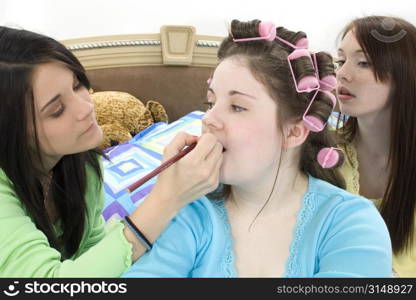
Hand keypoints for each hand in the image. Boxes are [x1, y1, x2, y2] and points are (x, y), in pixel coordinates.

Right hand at [125, 132, 222, 259]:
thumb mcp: (168, 150)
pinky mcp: (214, 184)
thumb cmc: (167, 173)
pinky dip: (212, 164)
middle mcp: (206, 170)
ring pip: (221, 156)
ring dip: (212, 153)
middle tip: (199, 149)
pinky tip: (201, 169)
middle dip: (209, 144)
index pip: (211, 139)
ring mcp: (212, 179)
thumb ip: (182, 137)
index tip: (196, 143)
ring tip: (200, 159)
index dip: (203, 137)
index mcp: (193, 161)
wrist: (169, 198)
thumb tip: (196, 137)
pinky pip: (219, 167)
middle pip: (218, 146)